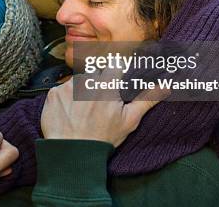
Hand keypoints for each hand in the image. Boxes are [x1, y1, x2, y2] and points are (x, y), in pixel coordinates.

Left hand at [41, 78, 160, 146]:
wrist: (72, 154)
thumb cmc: (102, 139)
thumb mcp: (129, 120)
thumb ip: (146, 99)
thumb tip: (165, 85)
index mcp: (107, 84)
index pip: (114, 64)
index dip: (114, 73)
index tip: (114, 82)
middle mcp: (86, 81)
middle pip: (94, 73)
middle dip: (96, 83)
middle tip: (97, 104)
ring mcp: (67, 86)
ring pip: (77, 81)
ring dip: (80, 90)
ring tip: (82, 111)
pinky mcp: (53, 93)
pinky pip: (62, 89)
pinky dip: (65, 98)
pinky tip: (70, 113)